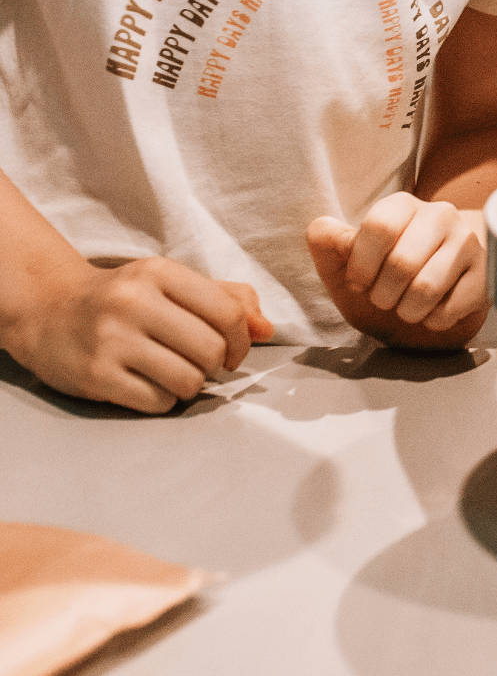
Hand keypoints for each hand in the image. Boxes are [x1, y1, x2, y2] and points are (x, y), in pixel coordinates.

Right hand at [11, 255, 270, 413]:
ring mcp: (112, 341)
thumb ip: (227, 299)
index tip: (234, 350)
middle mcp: (134, 303)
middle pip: (211, 350)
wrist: (50, 312)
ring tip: (174, 372)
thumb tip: (267, 329)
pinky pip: (158, 403)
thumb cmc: (126, 298)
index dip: (243, 339)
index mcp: (160, 273)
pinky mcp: (96, 377)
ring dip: (191, 384)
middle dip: (216, 364)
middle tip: (202, 363)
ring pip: (189, 380)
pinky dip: (163, 400)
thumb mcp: (174, 284)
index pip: (229, 312)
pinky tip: (148, 384)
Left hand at [307, 194, 488, 348]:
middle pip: (402, 263)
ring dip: (408, 312)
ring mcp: (469, 243)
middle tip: (385, 299)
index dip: (362, 265)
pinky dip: (434, 321)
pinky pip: (452, 308)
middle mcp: (441, 215)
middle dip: (383, 296)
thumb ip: (330, 247)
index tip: (359, 283)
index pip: (379, 227)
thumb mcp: (347, 268)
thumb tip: (321, 228)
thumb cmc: (385, 280)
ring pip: (427, 288)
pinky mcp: (487, 273)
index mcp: (402, 206)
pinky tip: (434, 311)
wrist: (431, 301)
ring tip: (408, 308)